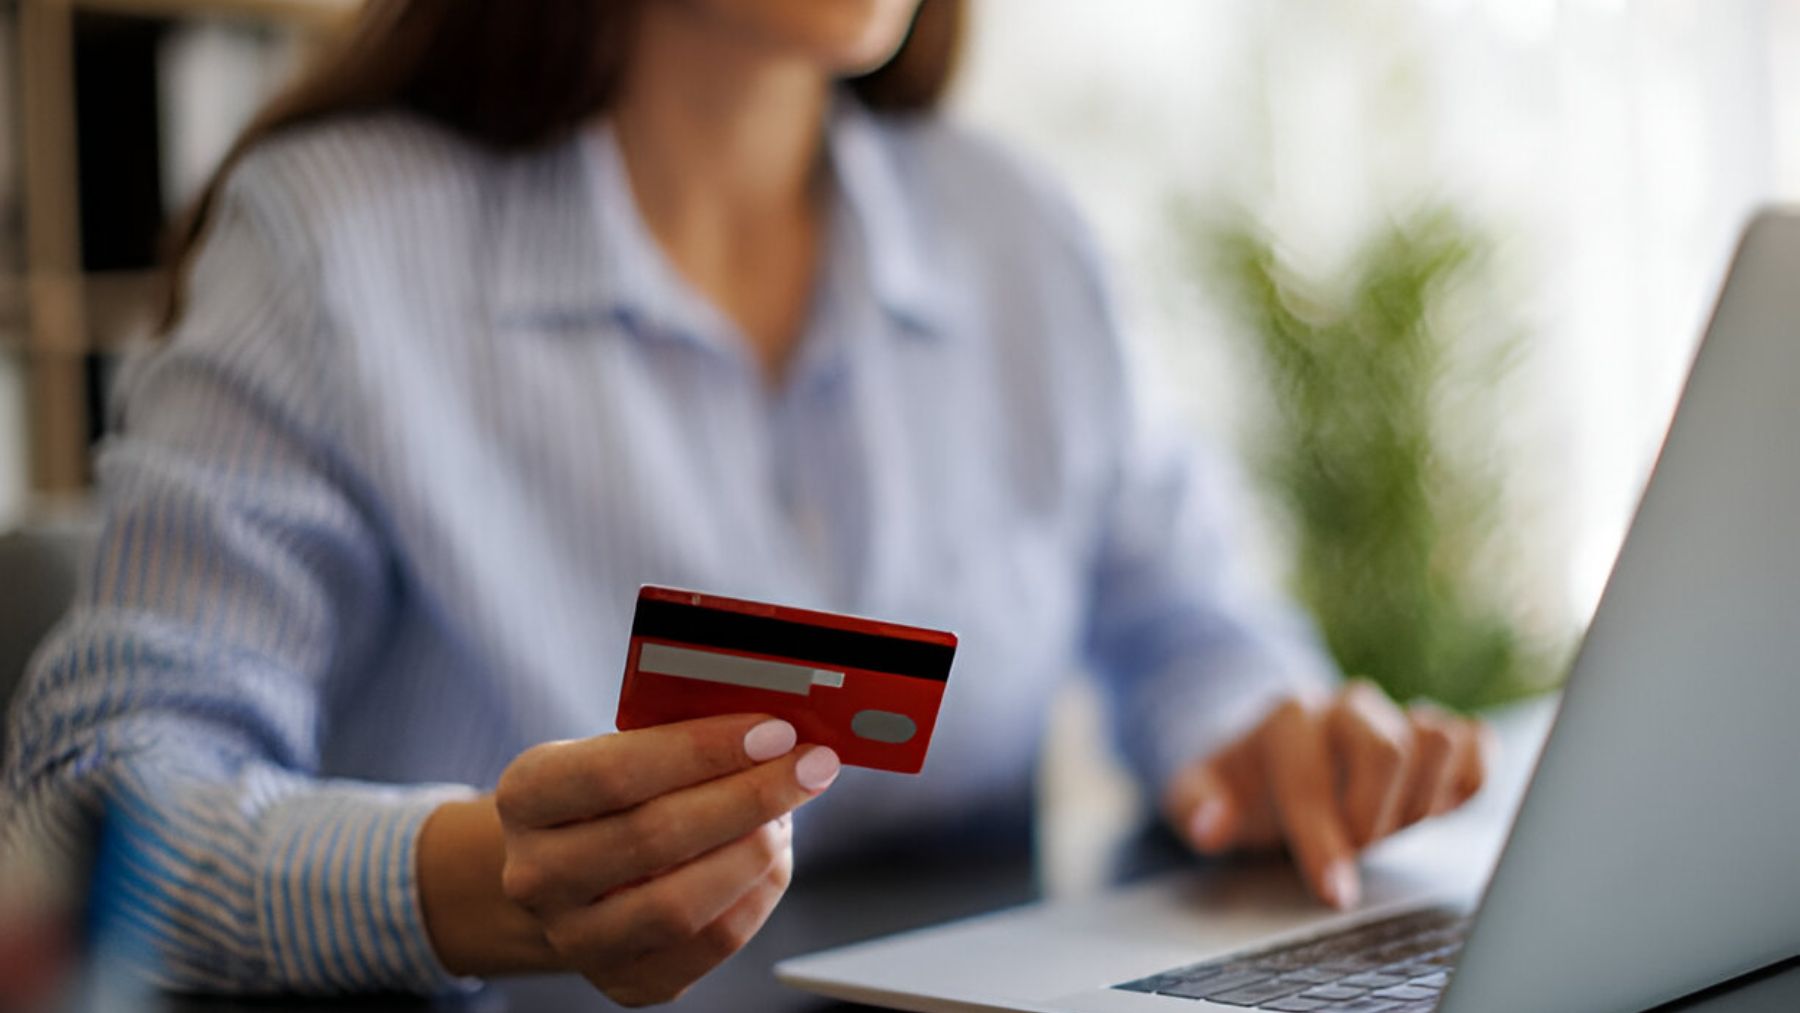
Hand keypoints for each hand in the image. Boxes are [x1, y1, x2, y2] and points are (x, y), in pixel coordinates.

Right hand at [494, 714, 838, 1005]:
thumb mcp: (614, 749)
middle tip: (807, 768)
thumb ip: (677, 737)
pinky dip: (756, 897)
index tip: (773, 731)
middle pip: (655, 837)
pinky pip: (709, 945)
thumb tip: (771, 732)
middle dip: (750, 797)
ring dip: (755, 853)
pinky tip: (772, 861)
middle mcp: (537, 875)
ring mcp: (575, 938)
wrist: (563, 875)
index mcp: (527, 797)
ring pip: (681, 905)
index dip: (703, 750)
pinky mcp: (625, 981)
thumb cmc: (607, 799)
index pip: (616, 772)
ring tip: (787, 815)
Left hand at [1163, 681, 1492, 909]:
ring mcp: (1395, 715)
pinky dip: (1468, 779)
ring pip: (1438, 740)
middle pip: (1389, 750)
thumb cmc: (1241, 783)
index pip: (1312, 776)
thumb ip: (1196, 807)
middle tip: (1357, 847)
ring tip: (1389, 824)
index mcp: (1287, 720)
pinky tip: (1436, 805)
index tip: (1335, 894)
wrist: (1275, 751)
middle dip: (1375, 818)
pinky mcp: (1436, 734)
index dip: (1324, 840)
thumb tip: (1211, 826)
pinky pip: (1476, 744)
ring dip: (1421, 800)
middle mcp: (1347, 706)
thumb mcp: (1197, 793)